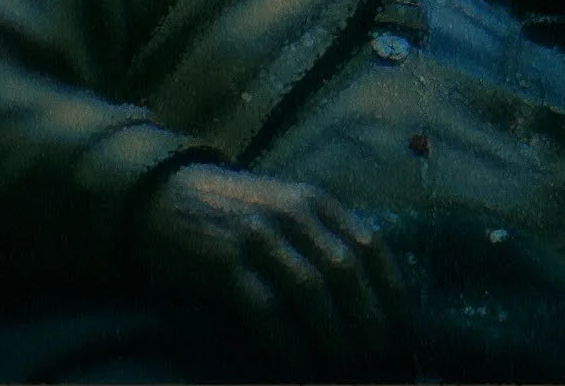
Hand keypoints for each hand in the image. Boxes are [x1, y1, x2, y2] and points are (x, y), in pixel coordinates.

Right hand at [132, 164, 411, 376]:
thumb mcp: (288, 212)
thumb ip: (324, 240)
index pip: (370, 246)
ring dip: (333, 332)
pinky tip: (300, 363)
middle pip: (345, 271)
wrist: (162, 200)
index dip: (390, 290)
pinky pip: (265, 306)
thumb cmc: (236, 216)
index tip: (403, 328)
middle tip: (380, 355)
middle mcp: (293, 215)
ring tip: (347, 364)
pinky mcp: (223, 263)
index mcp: (317, 203)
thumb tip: (368, 298)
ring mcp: (258, 236)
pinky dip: (287, 339)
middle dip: (368, 318)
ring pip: (310, 289)